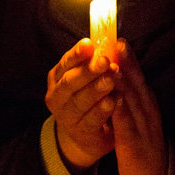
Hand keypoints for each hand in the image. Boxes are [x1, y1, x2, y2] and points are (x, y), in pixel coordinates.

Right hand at [45, 39, 118, 174]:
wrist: (86, 134)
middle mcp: (57, 96)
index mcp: (57, 77)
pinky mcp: (80, 132)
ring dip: (96, 89)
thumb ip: (98, 60)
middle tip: (105, 61)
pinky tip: (115, 100)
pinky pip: (91, 120)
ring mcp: (66, 116)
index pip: (65, 63)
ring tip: (111, 79)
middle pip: (70, 82)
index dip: (76, 54)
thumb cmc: (89, 97)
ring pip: (79, 101)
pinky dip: (102, 110)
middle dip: (88, 71)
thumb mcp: (89, 77)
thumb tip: (118, 41)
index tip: (89, 44)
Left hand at [111, 40, 167, 174]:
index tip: (118, 39)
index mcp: (146, 102)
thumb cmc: (142, 144)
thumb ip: (130, 96)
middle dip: (126, 62)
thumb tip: (118, 75)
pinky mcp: (134, 143)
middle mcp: (146, 110)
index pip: (137, 76)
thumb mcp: (138, 116)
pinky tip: (113, 98)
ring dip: (122, 81)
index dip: (129, 58)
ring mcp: (142, 126)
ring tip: (111, 63)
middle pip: (136, 82)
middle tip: (116, 42)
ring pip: (131, 99)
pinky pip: (126, 123)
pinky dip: (120, 109)